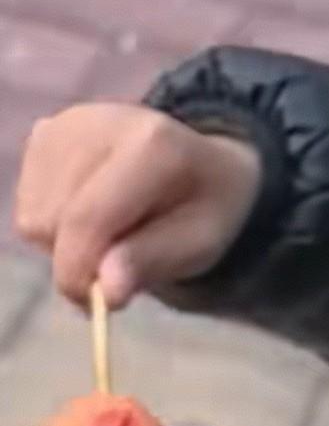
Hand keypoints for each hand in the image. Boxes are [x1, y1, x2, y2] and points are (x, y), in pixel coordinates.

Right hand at [13, 102, 261, 309]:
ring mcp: (67, 124)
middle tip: (119, 262)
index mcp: (152, 143)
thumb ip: (153, 261)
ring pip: (34, 218)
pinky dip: (53, 223)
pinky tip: (91, 207)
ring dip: (64, 242)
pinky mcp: (45, 134)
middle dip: (78, 259)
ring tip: (112, 228)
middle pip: (53, 222)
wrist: (201, 163)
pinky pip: (27, 205)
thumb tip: (105, 293)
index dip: (78, 273)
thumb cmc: (203, 207)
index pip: (87, 218)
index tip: (96, 303)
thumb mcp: (200, 241)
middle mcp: (102, 122)